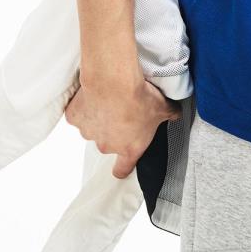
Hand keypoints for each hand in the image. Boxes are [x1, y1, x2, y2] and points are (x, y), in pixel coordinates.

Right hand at [63, 73, 182, 179]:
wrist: (114, 81)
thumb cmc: (139, 97)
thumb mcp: (164, 107)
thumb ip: (170, 114)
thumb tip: (176, 114)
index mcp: (128, 148)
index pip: (122, 170)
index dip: (123, 167)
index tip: (123, 162)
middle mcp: (106, 145)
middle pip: (108, 143)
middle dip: (113, 130)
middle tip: (122, 111)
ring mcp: (88, 132)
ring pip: (92, 128)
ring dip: (98, 117)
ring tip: (108, 98)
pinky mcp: (74, 117)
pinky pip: (78, 113)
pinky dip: (84, 105)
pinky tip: (93, 93)